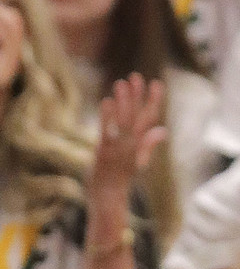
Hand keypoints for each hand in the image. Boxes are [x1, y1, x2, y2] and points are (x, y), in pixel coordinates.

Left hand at [92, 73, 166, 193]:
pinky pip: (107, 130)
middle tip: (136, 76)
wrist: (108, 193)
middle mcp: (132, 143)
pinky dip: (108, 116)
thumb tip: (163, 130)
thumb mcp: (139, 159)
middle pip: (138, 115)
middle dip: (138, 95)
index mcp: (140, 143)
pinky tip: (107, 101)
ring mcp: (118, 147)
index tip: (157, 82)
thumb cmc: (122, 175)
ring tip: (121, 82)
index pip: (150, 117)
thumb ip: (149, 144)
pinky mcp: (104, 150)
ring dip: (123, 101)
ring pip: (124, 121)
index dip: (154, 100)